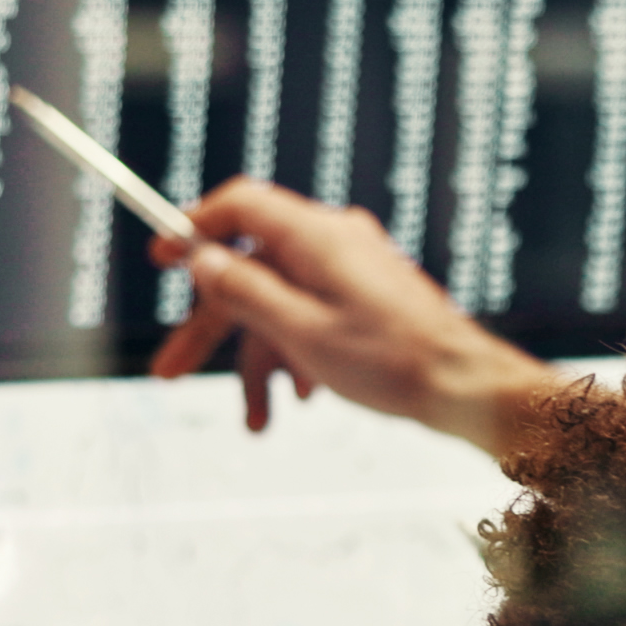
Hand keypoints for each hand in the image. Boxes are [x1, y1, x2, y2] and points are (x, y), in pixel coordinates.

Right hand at [147, 178, 553, 454]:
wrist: (464, 386)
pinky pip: (311, 311)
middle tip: (170, 370)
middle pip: (250, 269)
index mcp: (315, 238)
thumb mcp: (301, 332)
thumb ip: (246, 292)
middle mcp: (333, 242)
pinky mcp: (365, 295)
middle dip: (211, 327)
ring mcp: (351, 268)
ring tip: (257, 419)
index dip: (194, 228)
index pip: (240, 206)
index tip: (162, 257)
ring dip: (258, 359)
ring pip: (279, 302)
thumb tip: (204, 261)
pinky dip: (295, 350)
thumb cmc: (393, 361)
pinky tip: (299, 396)